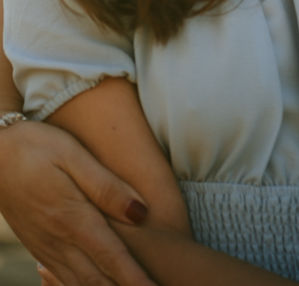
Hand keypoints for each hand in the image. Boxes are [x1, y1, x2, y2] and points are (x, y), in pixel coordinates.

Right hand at [0, 120, 154, 285]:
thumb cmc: (36, 148)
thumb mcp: (74, 156)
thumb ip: (107, 186)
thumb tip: (141, 213)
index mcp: (73, 218)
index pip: (112, 257)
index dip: (135, 279)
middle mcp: (59, 241)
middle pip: (97, 280)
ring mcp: (46, 248)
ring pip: (78, 285)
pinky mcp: (38, 248)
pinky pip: (62, 279)